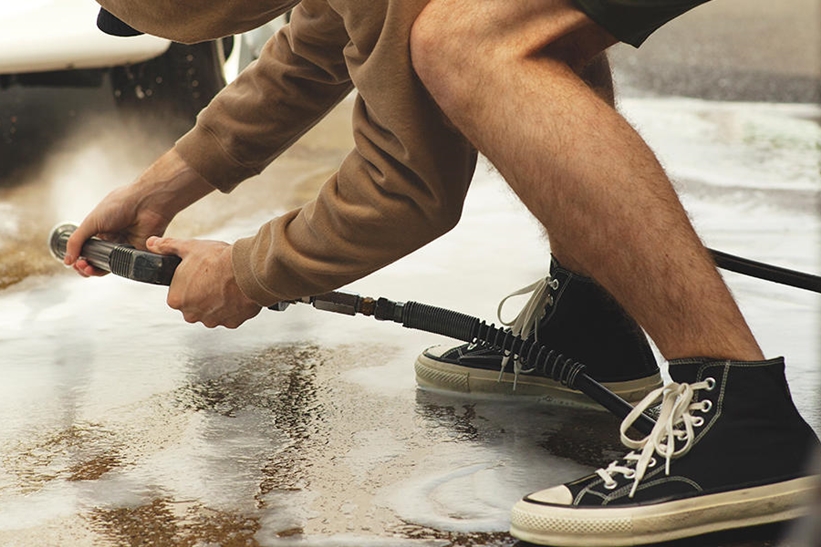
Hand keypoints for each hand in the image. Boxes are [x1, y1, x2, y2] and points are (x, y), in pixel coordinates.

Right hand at [65, 149, 213, 276]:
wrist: (146, 202)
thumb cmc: (121, 205)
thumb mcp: (92, 221)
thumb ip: (77, 241)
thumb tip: (67, 259)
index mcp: (100, 231)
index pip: (86, 250)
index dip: (79, 258)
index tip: (73, 262)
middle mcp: (113, 240)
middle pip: (97, 261)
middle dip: (85, 266)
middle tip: (81, 266)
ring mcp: (125, 247)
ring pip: (109, 266)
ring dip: (96, 270)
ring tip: (88, 268)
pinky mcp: (137, 253)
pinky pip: (126, 266)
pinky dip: (115, 270)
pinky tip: (105, 267)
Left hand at [146, 236, 261, 327]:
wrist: (247, 270)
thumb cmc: (218, 259)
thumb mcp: (189, 247)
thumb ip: (167, 246)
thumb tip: (151, 243)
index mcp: (177, 299)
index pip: (178, 293)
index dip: (188, 281)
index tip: (199, 274)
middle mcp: (192, 315)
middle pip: (194, 304)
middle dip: (203, 293)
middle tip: (213, 277)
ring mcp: (212, 321)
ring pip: (212, 311)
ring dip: (218, 300)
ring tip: (227, 283)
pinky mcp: (232, 323)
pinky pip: (230, 315)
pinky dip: (233, 306)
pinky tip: (237, 292)